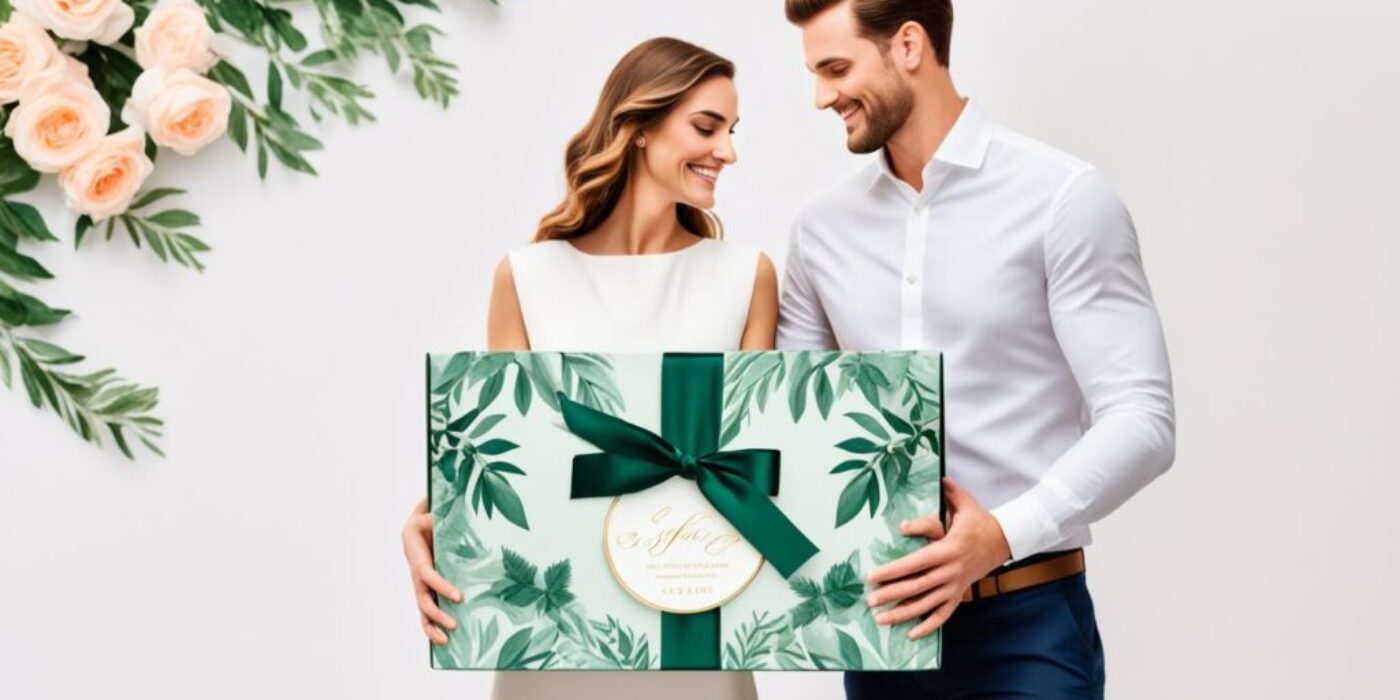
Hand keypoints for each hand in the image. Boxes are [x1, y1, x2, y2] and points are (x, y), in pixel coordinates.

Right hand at [403, 498, 462, 644]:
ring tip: (446, 640)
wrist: (428, 510)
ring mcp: (418, 576)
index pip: (425, 572)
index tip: (459, 596)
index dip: (441, 585)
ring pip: (421, 605)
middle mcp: (413, 563)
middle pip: (421, 595)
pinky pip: (425, 607)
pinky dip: (431, 623)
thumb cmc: (436, 506)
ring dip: (432, 623)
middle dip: (436, 612)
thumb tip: (469, 509)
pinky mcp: (426, 583)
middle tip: (454, 624)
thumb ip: (446, 513)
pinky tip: (441, 639)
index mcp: (412, 543)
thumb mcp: (438, 507)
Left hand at [865, 478, 1011, 639]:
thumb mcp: (965, 503)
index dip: (894, 571)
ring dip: (904, 614)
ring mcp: (956, 585)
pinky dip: (929, 625)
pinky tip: (911, 635)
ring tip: (881, 620)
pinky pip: (944, 614)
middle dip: (892, 595)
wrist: (1005, 540)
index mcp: (948, 548)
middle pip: (918, 586)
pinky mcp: (960, 593)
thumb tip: (935, 477)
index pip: (916, 563)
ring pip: (927, 604)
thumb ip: (948, 492)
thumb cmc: (979, 520)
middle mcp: (951, 570)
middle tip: (870, 601)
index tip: (873, 576)